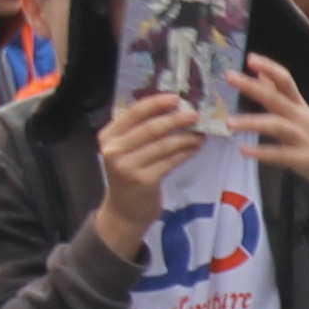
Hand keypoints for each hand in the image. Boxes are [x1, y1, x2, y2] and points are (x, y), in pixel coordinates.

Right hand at [92, 89, 199, 257]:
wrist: (124, 210)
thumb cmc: (129, 174)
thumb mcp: (126, 149)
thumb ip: (140, 130)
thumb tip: (174, 108)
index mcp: (108, 136)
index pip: (134, 113)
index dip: (156, 103)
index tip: (176, 97)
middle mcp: (114, 150)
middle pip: (150, 128)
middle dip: (175, 119)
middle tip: (195, 114)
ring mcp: (127, 167)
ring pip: (163, 145)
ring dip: (185, 137)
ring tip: (200, 133)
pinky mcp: (143, 181)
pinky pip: (170, 161)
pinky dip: (185, 152)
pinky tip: (195, 147)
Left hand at [227, 54, 308, 189]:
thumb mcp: (300, 111)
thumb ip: (278, 94)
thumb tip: (259, 74)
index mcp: (298, 105)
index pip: (285, 80)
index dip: (269, 67)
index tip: (250, 58)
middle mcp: (300, 117)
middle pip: (275, 98)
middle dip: (252, 87)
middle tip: (229, 76)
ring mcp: (302, 138)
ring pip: (276, 125)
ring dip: (252, 122)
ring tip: (229, 123)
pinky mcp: (302, 159)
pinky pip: (281, 155)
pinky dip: (262, 152)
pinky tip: (244, 150)